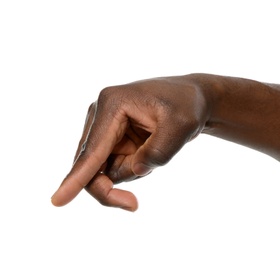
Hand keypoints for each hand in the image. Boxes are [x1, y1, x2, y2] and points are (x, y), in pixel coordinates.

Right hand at [51, 75, 210, 210]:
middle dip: (111, 187)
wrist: (193, 98)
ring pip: (103, 170)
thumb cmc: (187, 107)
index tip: (58, 201)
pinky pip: (113, 167)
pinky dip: (132, 168)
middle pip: (90, 165)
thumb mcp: (181, 128)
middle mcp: (100, 114)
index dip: (77, 179)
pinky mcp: (110, 138)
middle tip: (133, 204)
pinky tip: (150, 147)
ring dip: (130, 171)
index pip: (92, 150)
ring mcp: (103, 127)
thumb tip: (134, 171)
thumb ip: (157, 152)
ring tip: (157, 147)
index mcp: (113, 104)